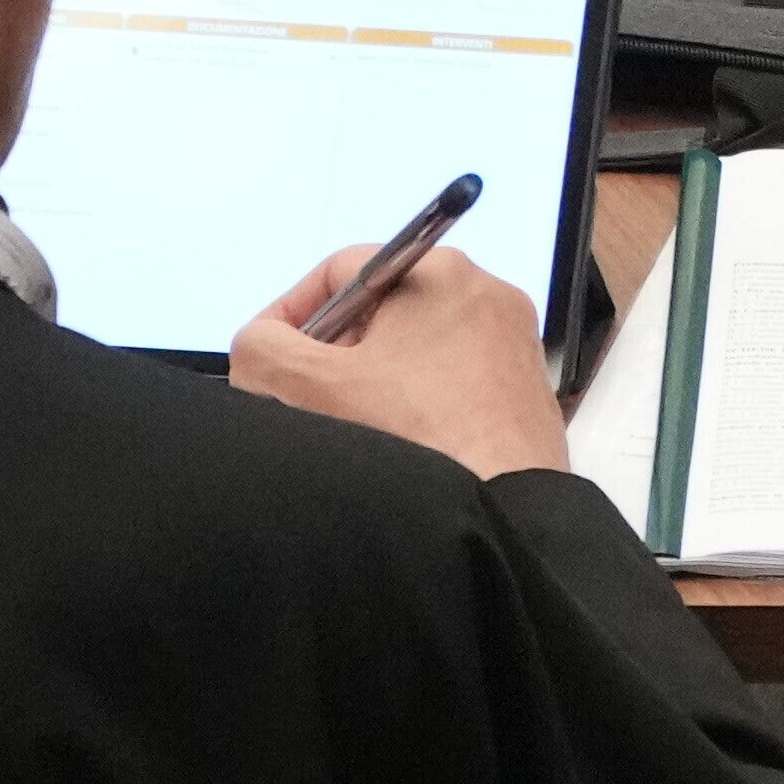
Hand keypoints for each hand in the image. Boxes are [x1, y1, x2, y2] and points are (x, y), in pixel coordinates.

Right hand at [225, 240, 573, 481]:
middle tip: (309, 402)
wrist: (506, 512)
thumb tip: (259, 344)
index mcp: (439, 270)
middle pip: (380, 311)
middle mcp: (486, 295)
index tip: (270, 359)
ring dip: (375, 386)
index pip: (340, 271)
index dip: (291, 315)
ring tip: (359, 433)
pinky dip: (420, 408)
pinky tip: (406, 449)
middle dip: (334, 355)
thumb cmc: (420, 442)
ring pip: (416, 351)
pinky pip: (454, 384)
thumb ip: (262, 350)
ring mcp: (512, 344)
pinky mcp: (524, 391)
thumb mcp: (310, 388)